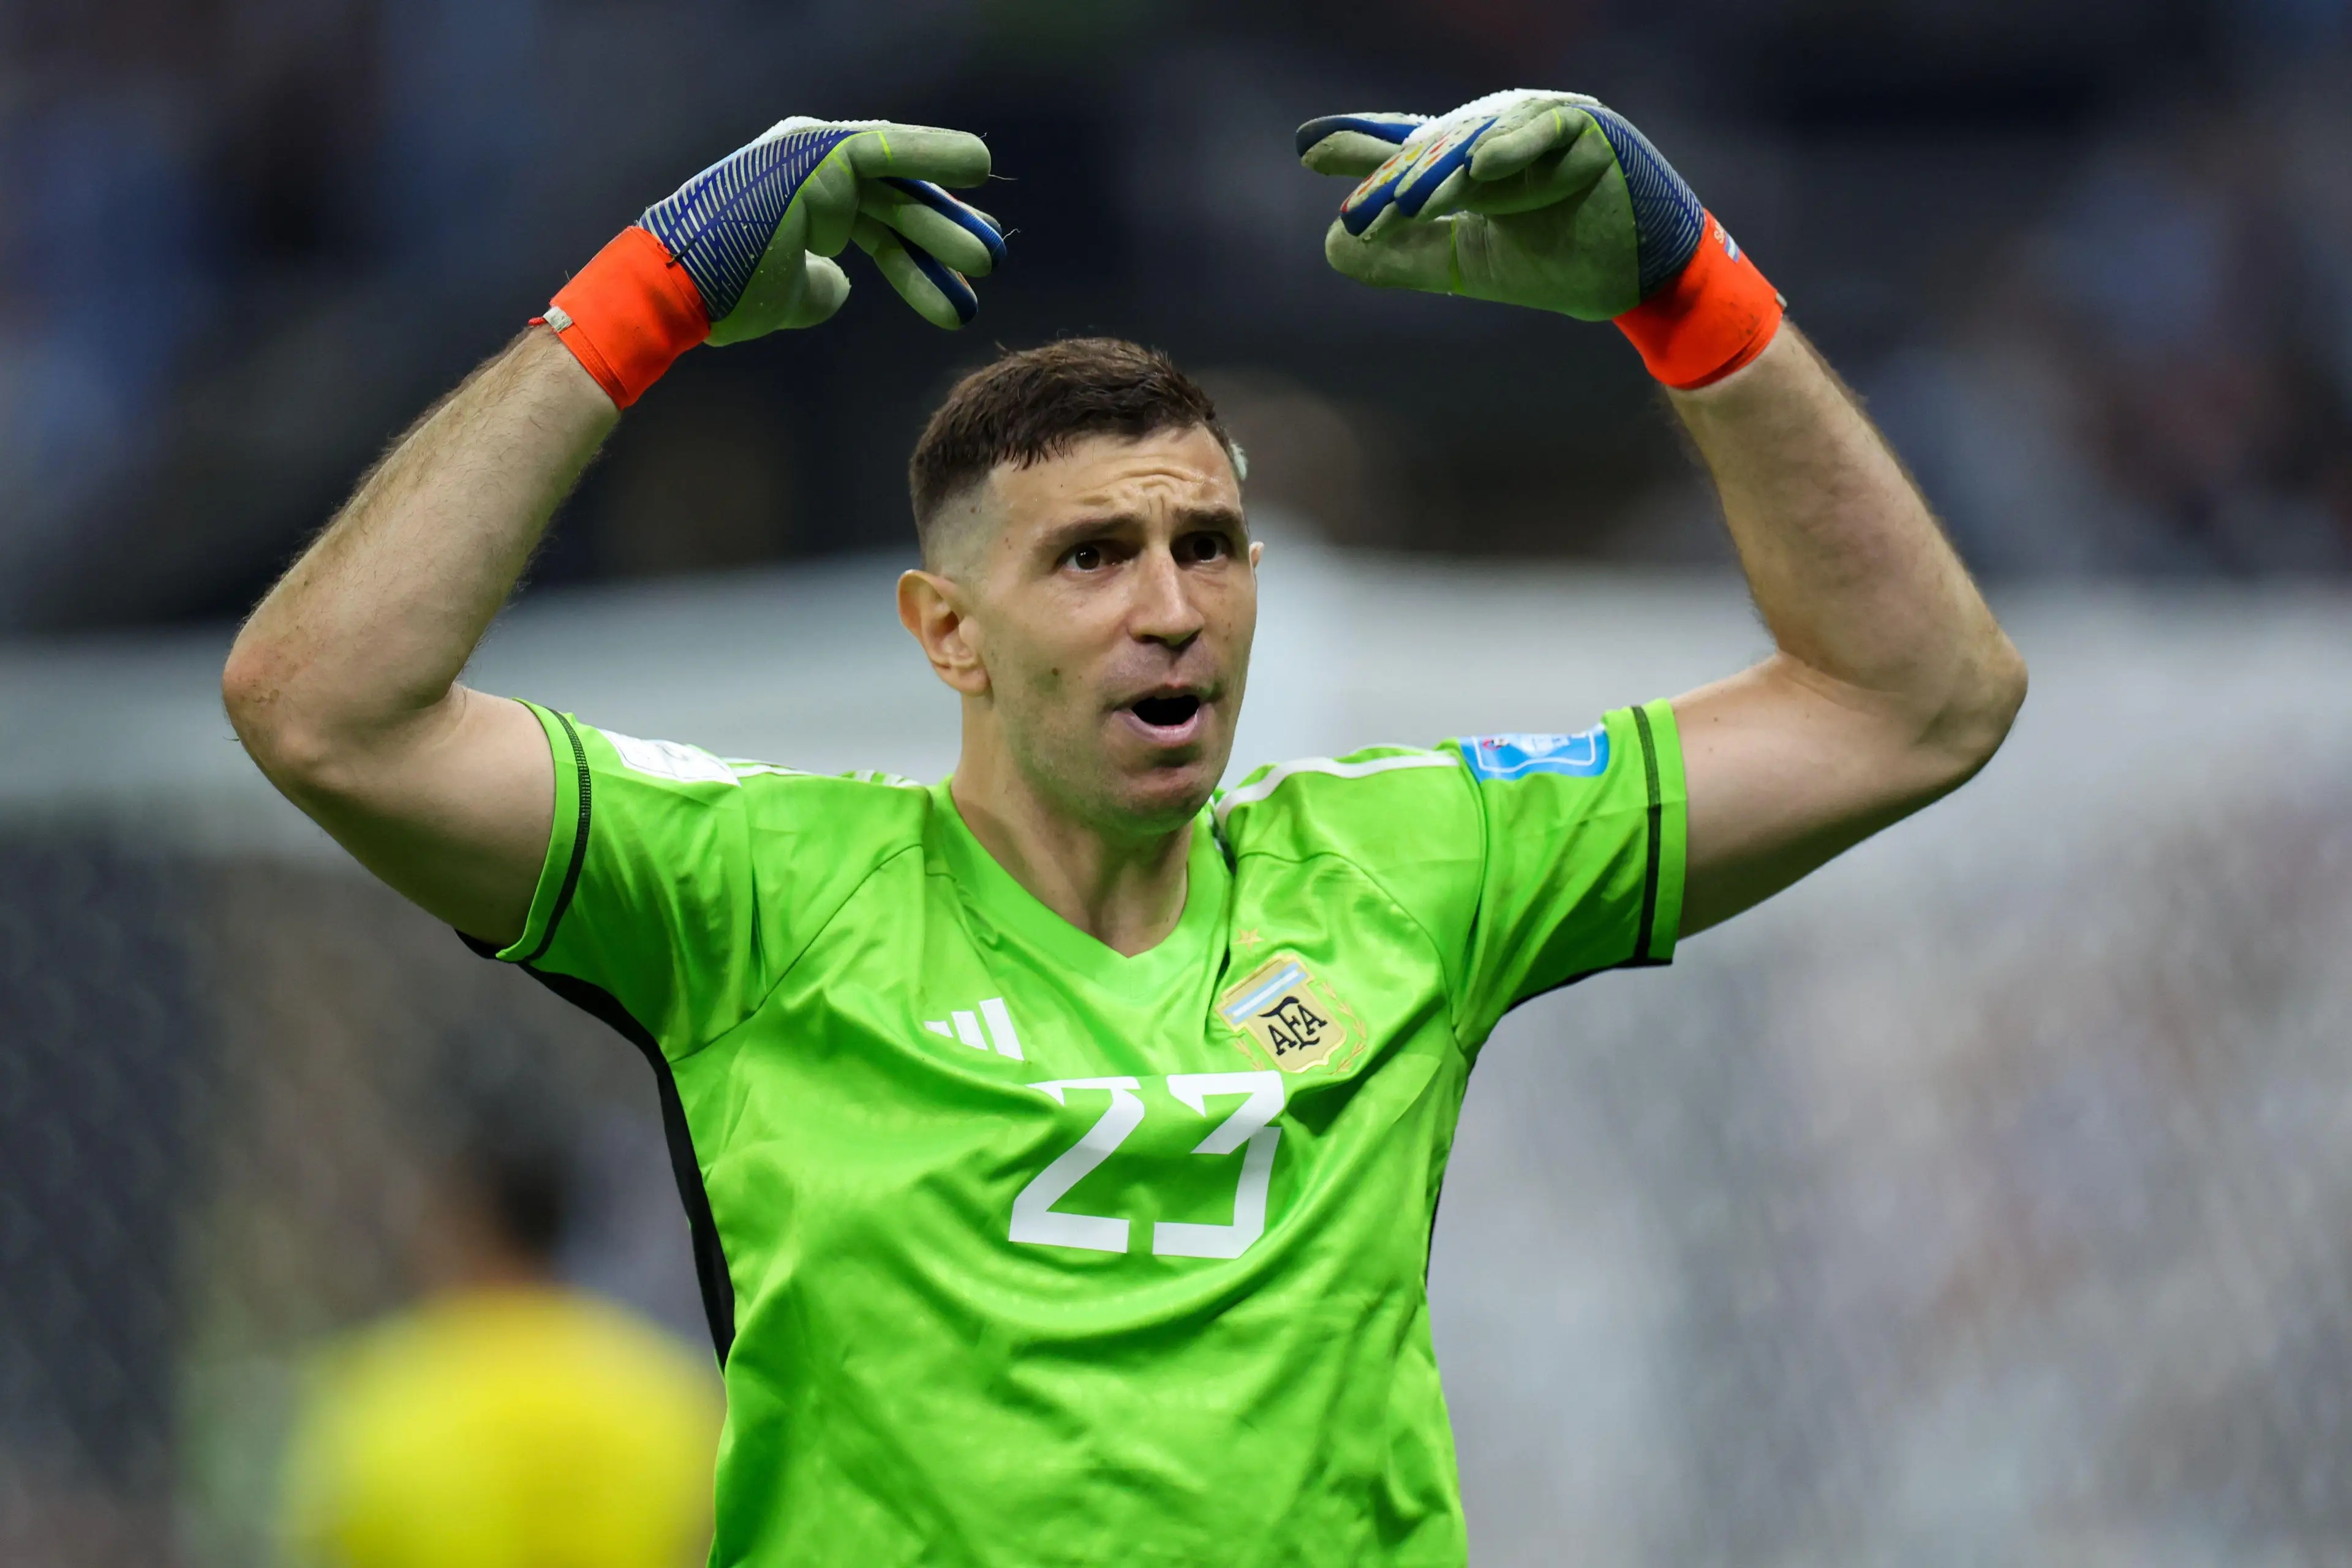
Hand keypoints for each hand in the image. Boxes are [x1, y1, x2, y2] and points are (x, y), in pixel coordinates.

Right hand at [542, 116, 1003, 405]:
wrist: (679, 289)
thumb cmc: (721, 295)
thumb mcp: (784, 294)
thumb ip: (817, 285)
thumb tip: (838, 287)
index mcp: (802, 197)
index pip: (876, 217)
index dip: (919, 246)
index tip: (960, 275)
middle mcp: (810, 167)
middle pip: (893, 202)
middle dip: (941, 235)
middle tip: (990, 263)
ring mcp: (813, 155)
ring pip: (897, 186)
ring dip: (945, 221)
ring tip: (991, 256)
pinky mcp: (819, 151)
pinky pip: (889, 148)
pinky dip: (934, 149)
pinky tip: (980, 163)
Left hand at [1296, 89, 1705, 320]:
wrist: (1637, 284)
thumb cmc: (1562, 264)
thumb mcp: (1467, 264)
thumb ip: (1405, 257)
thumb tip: (1335, 246)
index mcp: (1477, 162)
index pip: (1412, 148)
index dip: (1364, 147)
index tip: (1310, 150)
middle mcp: (1505, 136)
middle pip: (1439, 145)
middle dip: (1395, 171)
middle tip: (1354, 194)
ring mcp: (1547, 127)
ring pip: (1483, 142)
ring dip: (1444, 172)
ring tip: (1404, 202)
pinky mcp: (1590, 131)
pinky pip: (1547, 130)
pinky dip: (1515, 147)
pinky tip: (1482, 169)